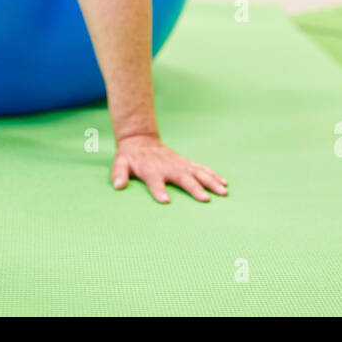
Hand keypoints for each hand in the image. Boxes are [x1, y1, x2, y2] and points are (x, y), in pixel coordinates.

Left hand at [111, 134, 228, 203]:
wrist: (141, 140)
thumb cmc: (130, 157)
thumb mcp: (120, 163)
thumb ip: (119, 173)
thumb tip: (117, 186)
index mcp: (150, 170)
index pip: (154, 182)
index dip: (159, 191)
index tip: (165, 201)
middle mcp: (168, 167)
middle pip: (183, 178)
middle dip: (194, 188)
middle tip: (205, 199)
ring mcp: (179, 164)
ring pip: (197, 173)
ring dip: (210, 182)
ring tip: (223, 192)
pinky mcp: (186, 163)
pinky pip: (202, 169)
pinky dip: (213, 175)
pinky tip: (224, 183)